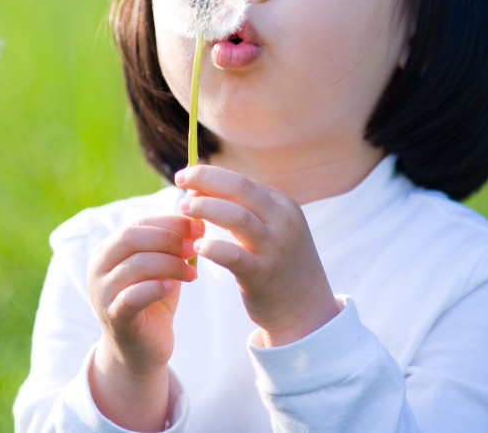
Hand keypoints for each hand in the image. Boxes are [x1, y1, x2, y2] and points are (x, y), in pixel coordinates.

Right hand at [86, 214, 203, 430]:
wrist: (141, 349)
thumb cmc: (154, 299)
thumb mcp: (165, 265)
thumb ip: (175, 242)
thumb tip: (200, 214)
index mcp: (108, 249)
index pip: (137, 223)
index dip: (168, 222)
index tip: (198, 226)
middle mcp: (98, 267)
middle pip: (131, 238)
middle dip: (167, 238)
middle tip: (195, 246)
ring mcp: (102, 293)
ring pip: (135, 265)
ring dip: (170, 264)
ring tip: (192, 273)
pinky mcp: (114, 317)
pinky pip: (132, 296)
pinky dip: (155, 288)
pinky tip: (173, 288)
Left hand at [175, 165, 340, 346]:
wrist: (307, 311)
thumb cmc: (279, 265)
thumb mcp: (272, 229)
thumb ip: (244, 210)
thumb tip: (201, 189)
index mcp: (283, 206)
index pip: (241, 181)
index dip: (210, 176)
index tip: (186, 177)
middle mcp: (283, 222)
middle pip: (240, 188)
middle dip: (205, 179)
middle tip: (180, 181)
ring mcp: (275, 249)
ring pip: (236, 217)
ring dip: (205, 208)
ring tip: (183, 210)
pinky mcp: (263, 276)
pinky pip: (234, 256)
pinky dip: (212, 247)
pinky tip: (197, 247)